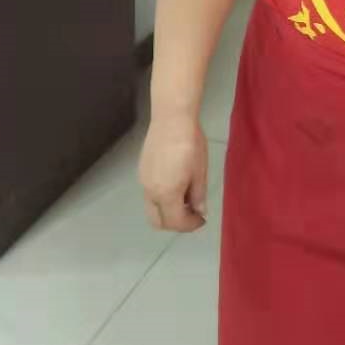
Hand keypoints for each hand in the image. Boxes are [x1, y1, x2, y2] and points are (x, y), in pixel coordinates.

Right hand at [139, 114, 208, 231]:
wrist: (172, 118)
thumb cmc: (191, 144)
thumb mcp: (199, 172)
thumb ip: (198, 196)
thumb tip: (200, 212)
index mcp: (166, 194)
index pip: (175, 222)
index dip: (190, 225)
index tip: (202, 219)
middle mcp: (150, 192)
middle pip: (158, 222)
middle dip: (176, 223)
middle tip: (192, 214)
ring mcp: (143, 181)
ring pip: (152, 209)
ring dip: (168, 211)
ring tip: (186, 197)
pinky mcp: (142, 171)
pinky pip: (150, 195)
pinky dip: (162, 199)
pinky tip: (176, 185)